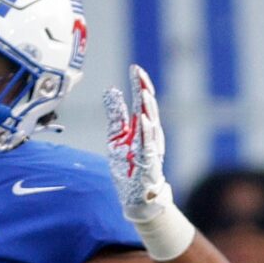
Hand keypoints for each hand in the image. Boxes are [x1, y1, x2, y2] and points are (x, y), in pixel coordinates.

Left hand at [104, 65, 175, 229]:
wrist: (136, 194)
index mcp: (141, 126)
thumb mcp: (117, 135)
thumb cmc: (128, 164)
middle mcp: (149, 134)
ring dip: (148, 108)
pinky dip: (147, 133)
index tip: (134, 68)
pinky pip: (148, 145)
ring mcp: (150, 147)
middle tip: (139, 74)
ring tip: (143, 92)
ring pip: (151, 124)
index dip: (139, 84)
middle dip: (144, 90)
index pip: (141, 101)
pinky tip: (144, 121)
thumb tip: (111, 90)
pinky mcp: (147, 162)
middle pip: (148, 108)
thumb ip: (116, 114)